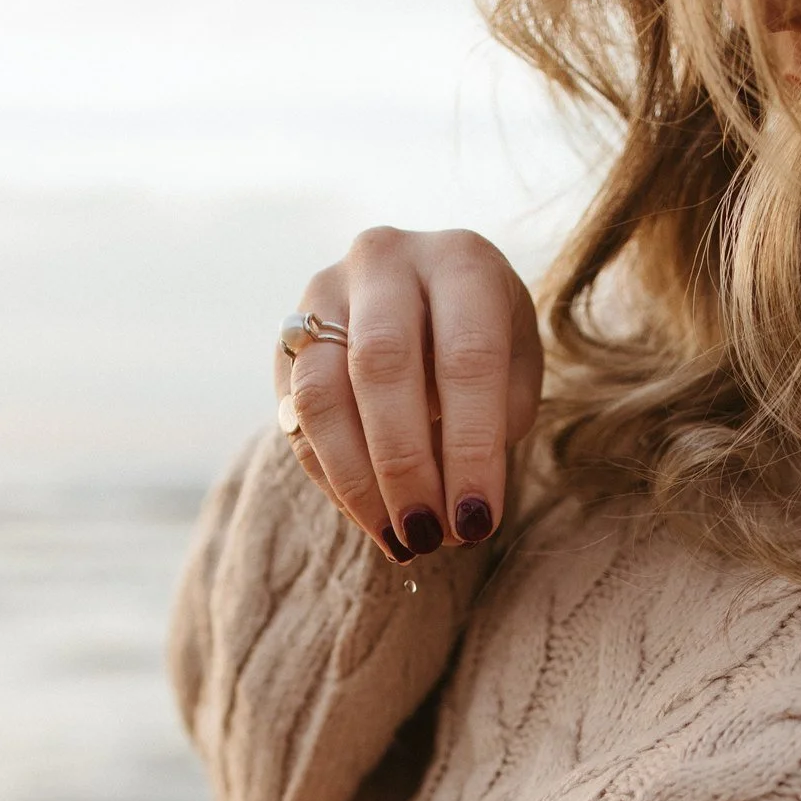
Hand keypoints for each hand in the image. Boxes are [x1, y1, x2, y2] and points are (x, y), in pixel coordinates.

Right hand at [273, 227, 542, 560]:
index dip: (471, 449)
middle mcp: (384, 260)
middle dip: (404, 466)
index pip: (466, 357)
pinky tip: (370, 516)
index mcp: (460, 260)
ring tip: (398, 539)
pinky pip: (294, 417)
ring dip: (358, 481)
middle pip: (381, 366)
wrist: (427, 297)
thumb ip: (490, 426)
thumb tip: (452, 513)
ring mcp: (323, 293)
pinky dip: (331, 478)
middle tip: (429, 536)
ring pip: (321, 393)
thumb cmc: (485, 344)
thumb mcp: (515, 372)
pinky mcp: (286, 337)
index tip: (477, 522)